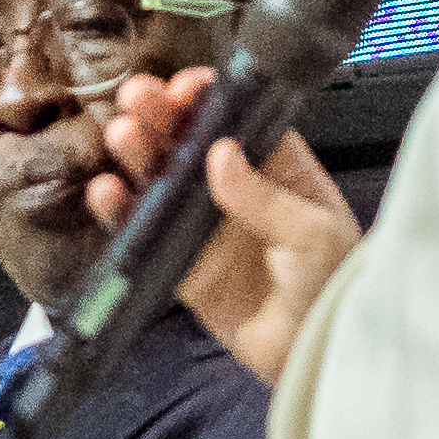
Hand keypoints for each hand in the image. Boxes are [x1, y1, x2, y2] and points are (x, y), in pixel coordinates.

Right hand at [80, 66, 359, 387]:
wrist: (315, 351)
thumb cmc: (332, 282)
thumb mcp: (313, 232)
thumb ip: (264, 195)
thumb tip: (221, 152)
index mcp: (277, 168)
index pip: (237, 120)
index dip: (207, 99)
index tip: (183, 87)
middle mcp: (235, 188)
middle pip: (189, 141)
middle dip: (161, 116)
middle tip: (137, 98)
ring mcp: (204, 224)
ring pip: (160, 178)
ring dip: (137, 153)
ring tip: (121, 135)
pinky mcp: (179, 262)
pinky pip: (143, 231)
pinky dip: (121, 212)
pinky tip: (106, 192)